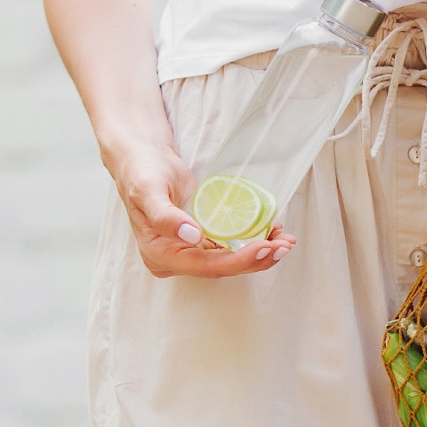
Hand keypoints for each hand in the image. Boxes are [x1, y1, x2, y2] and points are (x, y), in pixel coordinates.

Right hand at [107, 141, 296, 278]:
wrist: (141, 159)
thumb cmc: (141, 173)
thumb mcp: (148, 191)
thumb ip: (165, 216)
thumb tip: (192, 236)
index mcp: (159, 254)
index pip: (205, 266)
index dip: (237, 261)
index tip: (264, 247)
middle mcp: (174, 259)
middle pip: (221, 267)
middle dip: (256, 259)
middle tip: (284, 246)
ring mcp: (188, 251)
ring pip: (228, 259)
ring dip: (259, 253)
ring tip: (286, 241)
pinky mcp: (199, 240)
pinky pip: (228, 246)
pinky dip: (251, 241)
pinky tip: (272, 232)